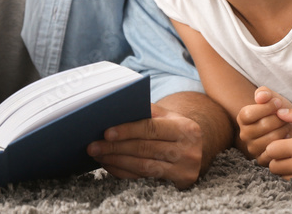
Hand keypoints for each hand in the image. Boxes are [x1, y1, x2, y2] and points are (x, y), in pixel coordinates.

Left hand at [87, 104, 203, 188]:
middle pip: (144, 148)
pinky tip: (111, 165)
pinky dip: (125, 172)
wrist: (199, 148)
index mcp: (185, 127)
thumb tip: (114, 108)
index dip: (127, 131)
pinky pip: (145, 177)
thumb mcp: (167, 115)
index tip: (106, 133)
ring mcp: (185, 168)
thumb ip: (146, 111)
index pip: (150, 128)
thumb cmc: (174, 127)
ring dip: (116, 161)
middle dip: (115, 148)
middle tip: (93, 146)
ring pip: (143, 166)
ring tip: (98, 155)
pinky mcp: (181, 182)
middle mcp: (188, 149)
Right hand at [237, 86, 291, 163]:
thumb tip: (260, 97)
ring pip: (270, 140)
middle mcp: (244, 134)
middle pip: (261, 127)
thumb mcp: (273, 98)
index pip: (248, 114)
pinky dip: (285, 144)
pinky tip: (288, 138)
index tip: (278, 103)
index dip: (266, 108)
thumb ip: (265, 93)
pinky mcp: (262, 160)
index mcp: (243, 118)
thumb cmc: (280, 112)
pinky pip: (274, 153)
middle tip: (287, 116)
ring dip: (283, 131)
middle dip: (278, 119)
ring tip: (288, 125)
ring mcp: (253, 148)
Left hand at [264, 106, 291, 185]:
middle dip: (274, 158)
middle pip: (273, 165)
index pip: (272, 149)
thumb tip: (279, 112)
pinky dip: (291, 175)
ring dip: (281, 167)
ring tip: (290, 158)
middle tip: (282, 150)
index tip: (281, 140)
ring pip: (280, 176)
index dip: (273, 144)